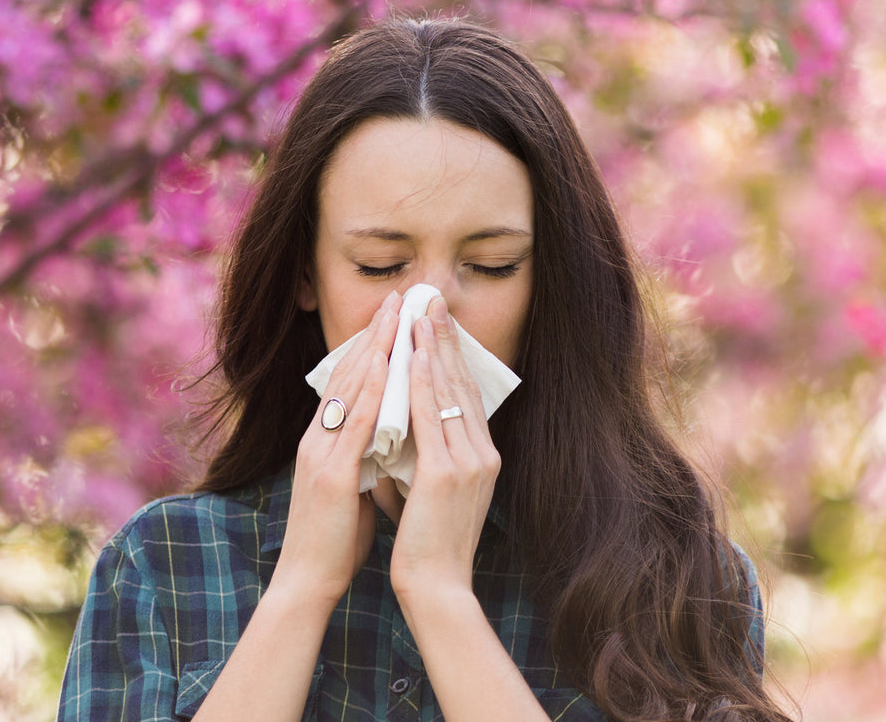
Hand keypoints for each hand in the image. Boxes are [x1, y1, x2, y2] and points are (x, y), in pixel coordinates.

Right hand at [272, 290, 401, 612]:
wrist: (309, 581)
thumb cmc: (335, 539)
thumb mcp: (353, 486)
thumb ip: (365, 457)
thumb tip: (389, 439)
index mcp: (323, 441)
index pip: (348, 382)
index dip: (370, 347)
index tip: (393, 316)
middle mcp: (317, 438)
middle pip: (346, 373)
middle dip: (374, 334)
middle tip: (398, 297)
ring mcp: (320, 453)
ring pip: (349, 389)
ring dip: (375, 349)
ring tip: (396, 315)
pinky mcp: (331, 474)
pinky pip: (355, 424)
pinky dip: (372, 391)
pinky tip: (388, 367)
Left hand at [389, 295, 501, 601]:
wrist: (436, 586)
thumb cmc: (428, 544)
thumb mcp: (431, 491)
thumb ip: (424, 458)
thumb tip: (402, 433)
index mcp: (482, 457)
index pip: (465, 394)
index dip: (451, 356)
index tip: (436, 322)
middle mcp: (483, 454)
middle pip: (461, 383)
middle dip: (444, 339)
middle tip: (431, 300)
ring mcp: (469, 462)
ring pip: (447, 392)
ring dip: (432, 348)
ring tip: (420, 313)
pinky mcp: (448, 474)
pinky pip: (432, 417)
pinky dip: (421, 382)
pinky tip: (412, 355)